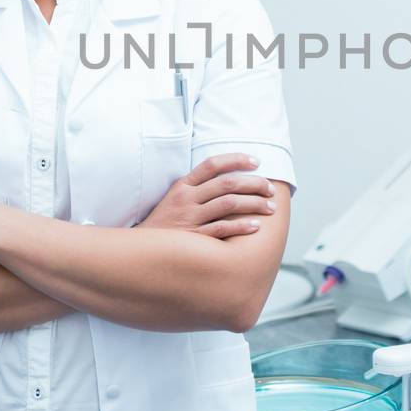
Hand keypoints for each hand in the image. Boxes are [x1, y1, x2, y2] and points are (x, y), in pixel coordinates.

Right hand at [138, 153, 277, 238]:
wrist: (140, 250)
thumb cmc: (163, 225)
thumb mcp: (173, 199)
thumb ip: (195, 188)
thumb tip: (226, 179)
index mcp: (182, 186)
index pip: (212, 164)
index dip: (236, 159)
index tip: (257, 161)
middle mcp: (186, 199)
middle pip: (227, 183)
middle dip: (254, 184)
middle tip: (270, 189)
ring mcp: (190, 218)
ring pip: (229, 204)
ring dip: (254, 204)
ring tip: (270, 207)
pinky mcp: (193, 238)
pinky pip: (222, 229)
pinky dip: (241, 226)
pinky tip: (256, 227)